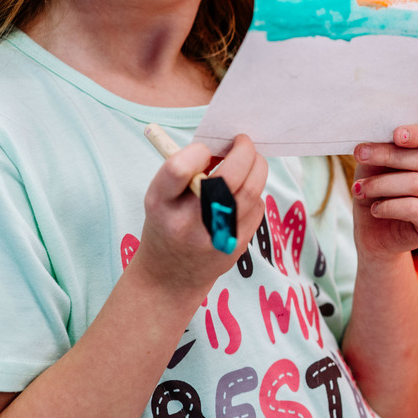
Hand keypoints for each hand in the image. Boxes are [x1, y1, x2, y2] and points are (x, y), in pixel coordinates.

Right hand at [134, 133, 267, 300]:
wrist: (171, 276)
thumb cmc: (167, 223)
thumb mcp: (161, 195)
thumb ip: (185, 168)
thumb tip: (224, 142)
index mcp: (161, 204)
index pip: (179, 169)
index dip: (197, 151)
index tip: (205, 148)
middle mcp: (188, 223)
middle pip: (228, 178)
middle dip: (243, 151)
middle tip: (242, 141)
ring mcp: (217, 237)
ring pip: (251, 189)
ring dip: (255, 167)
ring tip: (247, 160)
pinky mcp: (238, 245)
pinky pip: (257, 205)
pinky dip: (253, 190)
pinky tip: (241, 191)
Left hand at [351, 124, 417, 256]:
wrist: (375, 232)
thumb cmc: (378, 191)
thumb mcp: (375, 165)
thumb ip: (382, 149)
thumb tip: (378, 134)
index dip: (417, 134)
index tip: (395, 134)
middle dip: (387, 155)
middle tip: (359, 156)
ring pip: (417, 183)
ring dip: (381, 184)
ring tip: (359, 189)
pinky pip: (415, 208)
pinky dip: (389, 207)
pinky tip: (375, 209)